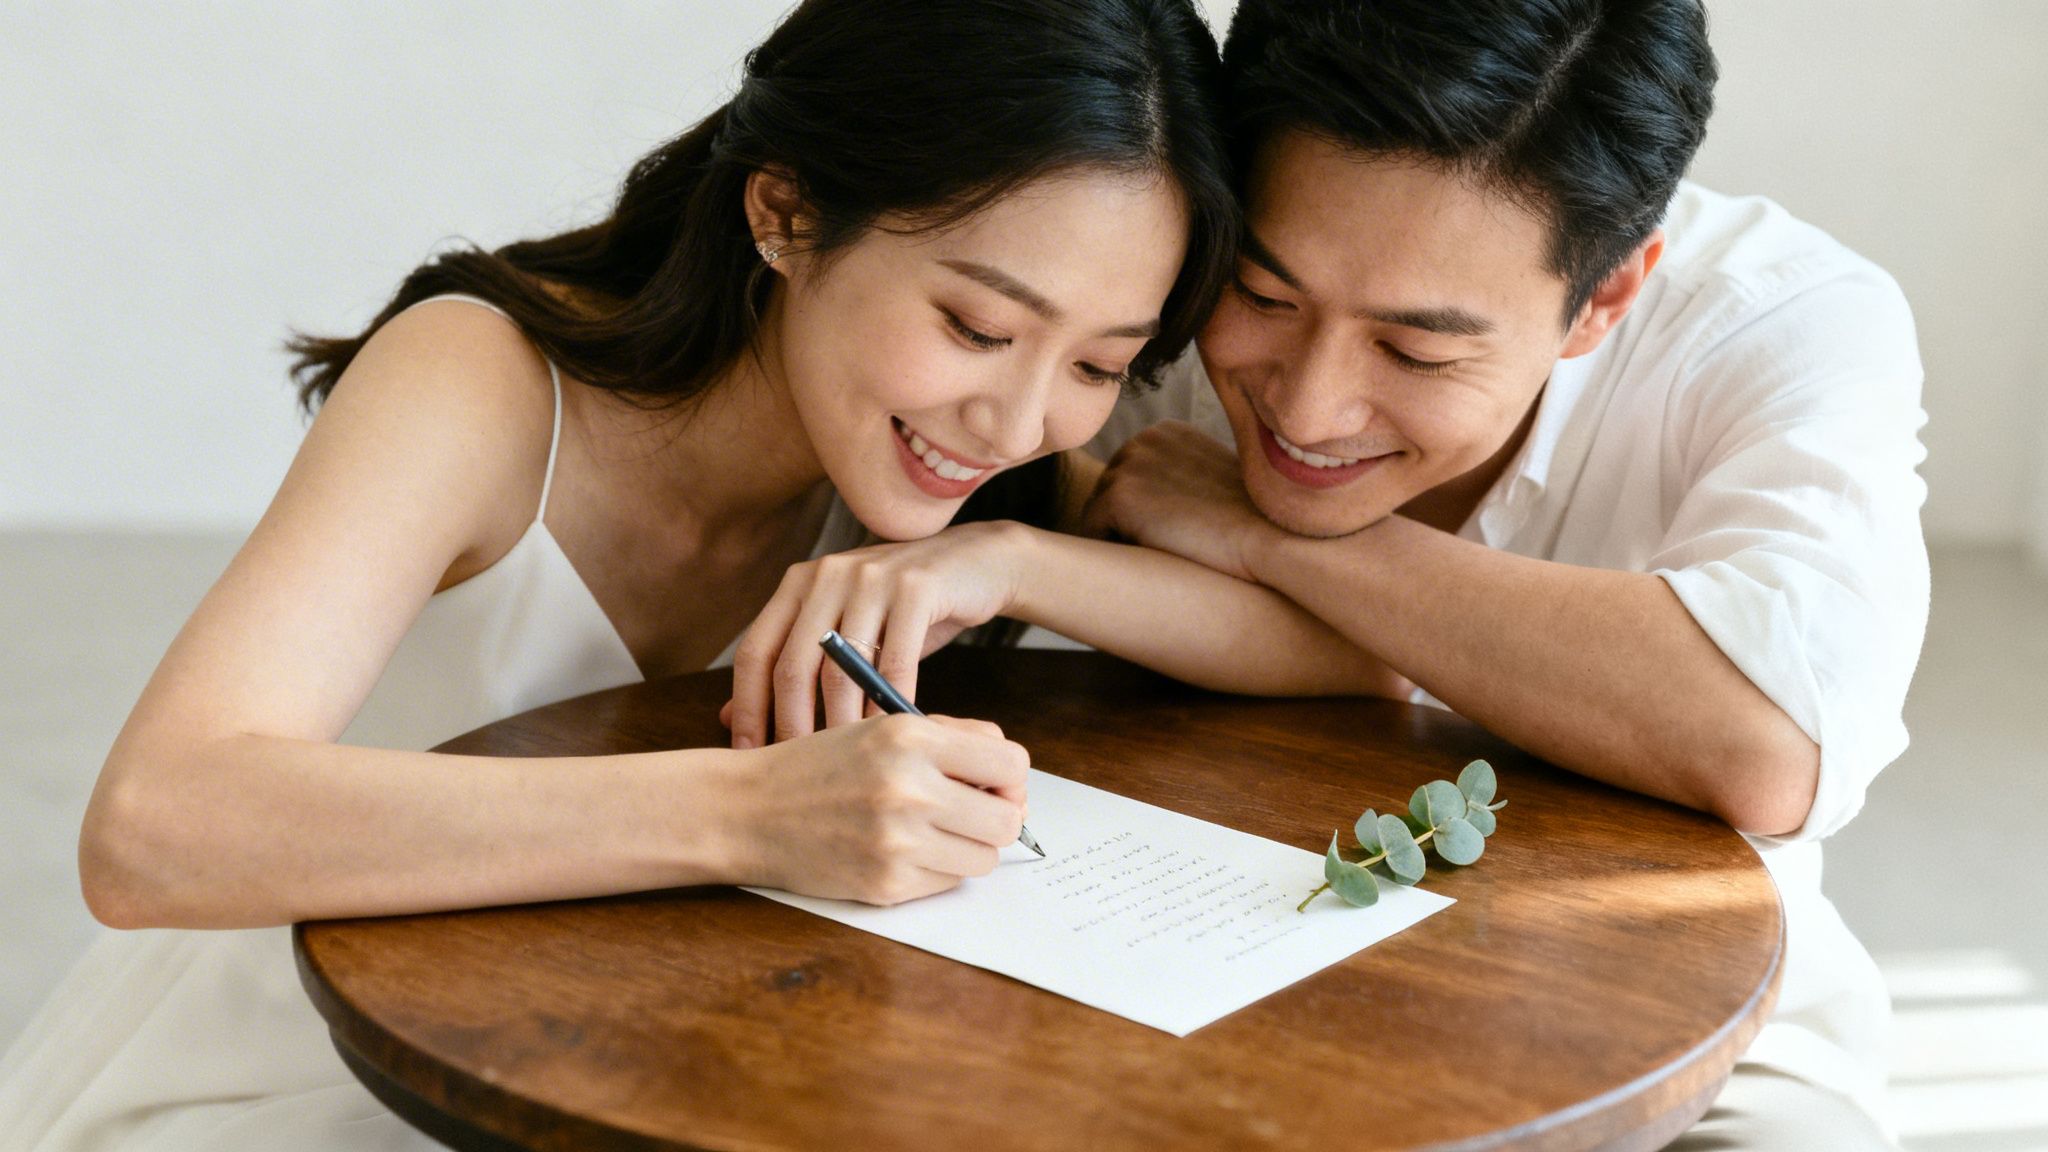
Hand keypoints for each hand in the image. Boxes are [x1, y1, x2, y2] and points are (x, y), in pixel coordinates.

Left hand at [723, 520, 1035, 747]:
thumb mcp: (847, 635)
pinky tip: (893, 734)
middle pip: (794, 665)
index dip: (747, 708)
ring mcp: (871, 576)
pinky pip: (897, 661)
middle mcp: (828, 574)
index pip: (756, 653)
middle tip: (801, 773)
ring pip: (843, 669)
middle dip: (792, 727)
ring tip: (848, 765)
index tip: (749, 755)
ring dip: (843, 724)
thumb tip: (728, 720)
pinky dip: (893, 703)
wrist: (978, 565)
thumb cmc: (906, 611)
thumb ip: (795, 670)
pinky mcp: (918, 586)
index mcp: (799, 584)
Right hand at [730, 713, 1028, 904]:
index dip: (1009, 778)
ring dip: (967, 848)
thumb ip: (952, 738)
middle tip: (969, 814)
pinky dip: (935, 870)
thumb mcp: (881, 728)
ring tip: (931, 832)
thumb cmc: (818, 767)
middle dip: (995, 818)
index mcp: (911, 737)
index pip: (1011, 763)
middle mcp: (909, 787)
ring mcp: (899, 841)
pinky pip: (948, 883)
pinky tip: (902, 852)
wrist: (749, 812)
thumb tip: (1010, 770)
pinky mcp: (888, 884)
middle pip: (1006, 820)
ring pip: (984, 858)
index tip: (993, 784)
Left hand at [1081, 421, 1272, 582]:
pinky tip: (1144, 558)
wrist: (1271, 536)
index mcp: (1166, 432)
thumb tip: (1156, 501)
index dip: (1142, 507)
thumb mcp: (1213, 477)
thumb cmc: (1251, 519)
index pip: (1128, 472)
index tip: (1171, 530)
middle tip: (1162, 547)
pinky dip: (1109, 547)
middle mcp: (1144, 438)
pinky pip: (1091, 528)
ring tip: (1157, 553)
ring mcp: (1130, 464)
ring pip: (1097, 508)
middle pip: (1107, 488)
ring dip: (1118, 533)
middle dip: (1125, 519)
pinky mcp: (1120, 495)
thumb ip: (1179, 474)